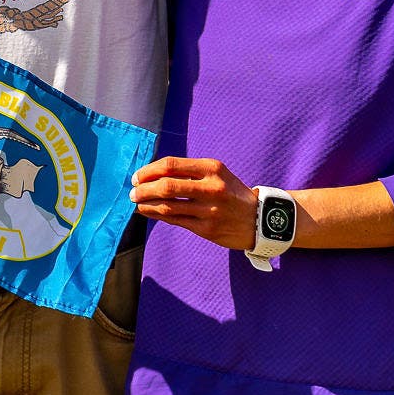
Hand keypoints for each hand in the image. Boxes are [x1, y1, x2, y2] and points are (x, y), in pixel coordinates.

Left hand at [129, 156, 259, 250]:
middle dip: (143, 189)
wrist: (261, 219)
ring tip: (137, 202)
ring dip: (146, 204)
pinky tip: (148, 212)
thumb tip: (152, 175)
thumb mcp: (217, 174)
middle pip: (166, 186)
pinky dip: (157, 216)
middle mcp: (211, 188)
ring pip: (168, 206)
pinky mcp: (207, 229)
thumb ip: (188, 172)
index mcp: (212, 168)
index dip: (148, 171)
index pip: (170, 165)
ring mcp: (209, 210)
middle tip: (133, 191)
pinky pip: (175, 221)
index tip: (137, 176)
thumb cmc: (232, 193)